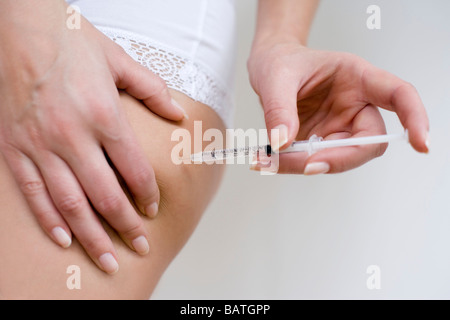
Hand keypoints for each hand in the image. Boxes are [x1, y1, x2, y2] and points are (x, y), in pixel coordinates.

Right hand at [0, 1, 185, 273]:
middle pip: (105, 195)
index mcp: (103, 114)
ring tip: (106, 260)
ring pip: (69, 203)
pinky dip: (48, 219)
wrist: (20, 24)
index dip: (147, 195)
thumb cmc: (72, 40)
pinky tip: (64, 239)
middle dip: (126, 226)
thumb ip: (153, 91)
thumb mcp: (120, 61)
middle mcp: (72, 135)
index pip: (134, 170)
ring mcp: (39, 144)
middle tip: (140, 248)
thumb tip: (179, 115)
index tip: (154, 211)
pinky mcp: (13, 146)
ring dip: (90, 235)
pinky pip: (31, 192)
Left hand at [248, 40, 428, 173]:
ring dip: (307, 165)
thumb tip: (282, 143)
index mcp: (357, 78)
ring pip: (340, 157)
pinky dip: (292, 165)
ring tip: (268, 160)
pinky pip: (315, 160)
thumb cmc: (280, 62)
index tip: (421, 143)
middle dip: (339, 158)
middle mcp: (355, 105)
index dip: (414, 118)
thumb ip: (278, 108)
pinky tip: (268, 160)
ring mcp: (339, 126)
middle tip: (304, 165)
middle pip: (368, 141)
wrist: (269, 67)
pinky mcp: (322, 140)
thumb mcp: (275, 76)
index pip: (398, 95)